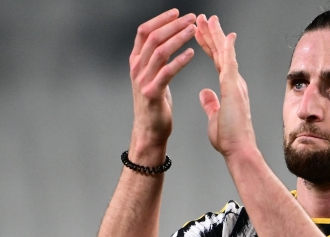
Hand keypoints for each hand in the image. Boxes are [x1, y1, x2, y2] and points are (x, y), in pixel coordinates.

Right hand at [129, 9, 195, 152]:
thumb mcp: (151, 76)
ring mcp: (142, 80)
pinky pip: (167, 72)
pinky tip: (192, 54)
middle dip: (173, 25)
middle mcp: (136, 68)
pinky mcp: (152, 93)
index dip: (160, 19)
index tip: (177, 12)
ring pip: (159, 52)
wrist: (150, 131)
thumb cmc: (155, 103)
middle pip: (153, 37)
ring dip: (178, 38)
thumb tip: (167, 40)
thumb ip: (155, 59)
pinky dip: (180, 61)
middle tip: (191, 18)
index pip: (144, 31)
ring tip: (193, 31)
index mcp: (136, 61)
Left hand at [195, 15, 256, 157]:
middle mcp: (235, 82)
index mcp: (229, 88)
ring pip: (225, 53)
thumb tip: (204, 94)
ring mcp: (236, 83)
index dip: (209, 46)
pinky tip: (225, 35)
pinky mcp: (233, 87)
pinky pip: (230, 63)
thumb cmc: (230, 139)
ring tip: (207, 19)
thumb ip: (211, 103)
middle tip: (203, 18)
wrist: (238, 149)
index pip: (217, 61)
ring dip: (216, 35)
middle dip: (212, 34)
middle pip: (221, 52)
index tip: (201, 33)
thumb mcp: (214, 117)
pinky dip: (227, 48)